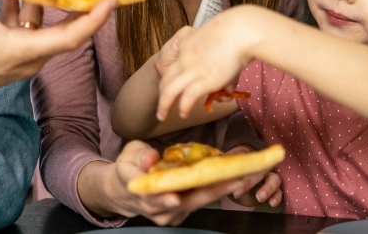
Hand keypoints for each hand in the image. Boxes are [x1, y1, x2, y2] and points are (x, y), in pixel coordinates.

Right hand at [0, 0, 114, 113]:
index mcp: (23, 50)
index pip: (71, 36)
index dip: (95, 18)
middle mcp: (30, 58)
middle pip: (63, 28)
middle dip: (76, 0)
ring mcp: (22, 58)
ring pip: (41, 24)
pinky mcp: (12, 55)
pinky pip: (26, 28)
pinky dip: (23, 7)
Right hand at [84, 141, 245, 226]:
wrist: (126, 192)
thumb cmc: (130, 168)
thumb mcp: (129, 154)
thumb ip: (139, 155)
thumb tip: (151, 158)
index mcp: (137, 190)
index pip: (150, 196)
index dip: (163, 198)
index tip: (174, 197)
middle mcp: (154, 208)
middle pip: (183, 203)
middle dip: (210, 192)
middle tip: (232, 180)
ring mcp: (168, 214)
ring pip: (195, 203)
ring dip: (219, 190)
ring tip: (241, 175)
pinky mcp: (180, 213)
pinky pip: (199, 201)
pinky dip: (215, 190)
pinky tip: (231, 178)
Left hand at [158, 6, 261, 120]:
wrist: (243, 28)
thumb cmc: (237, 31)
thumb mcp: (219, 38)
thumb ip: (218, 59)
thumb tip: (226, 86)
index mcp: (187, 43)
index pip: (171, 65)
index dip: (168, 80)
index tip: (170, 89)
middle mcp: (186, 57)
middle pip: (166, 80)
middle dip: (162, 97)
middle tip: (161, 108)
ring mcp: (194, 68)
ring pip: (169, 91)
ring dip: (164, 105)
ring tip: (162, 115)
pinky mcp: (206, 79)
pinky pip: (187, 97)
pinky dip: (184, 107)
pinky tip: (183, 113)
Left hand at [222, 146, 283, 207]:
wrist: (239, 176)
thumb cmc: (232, 168)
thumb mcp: (225, 164)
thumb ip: (220, 163)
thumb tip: (211, 162)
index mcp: (249, 157)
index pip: (248, 158)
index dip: (242, 166)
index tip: (233, 176)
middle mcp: (260, 166)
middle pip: (260, 170)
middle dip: (250, 181)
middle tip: (238, 193)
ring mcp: (268, 177)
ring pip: (274, 179)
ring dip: (268, 188)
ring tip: (259, 197)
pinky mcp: (272, 190)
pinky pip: (279, 192)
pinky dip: (277, 197)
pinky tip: (272, 203)